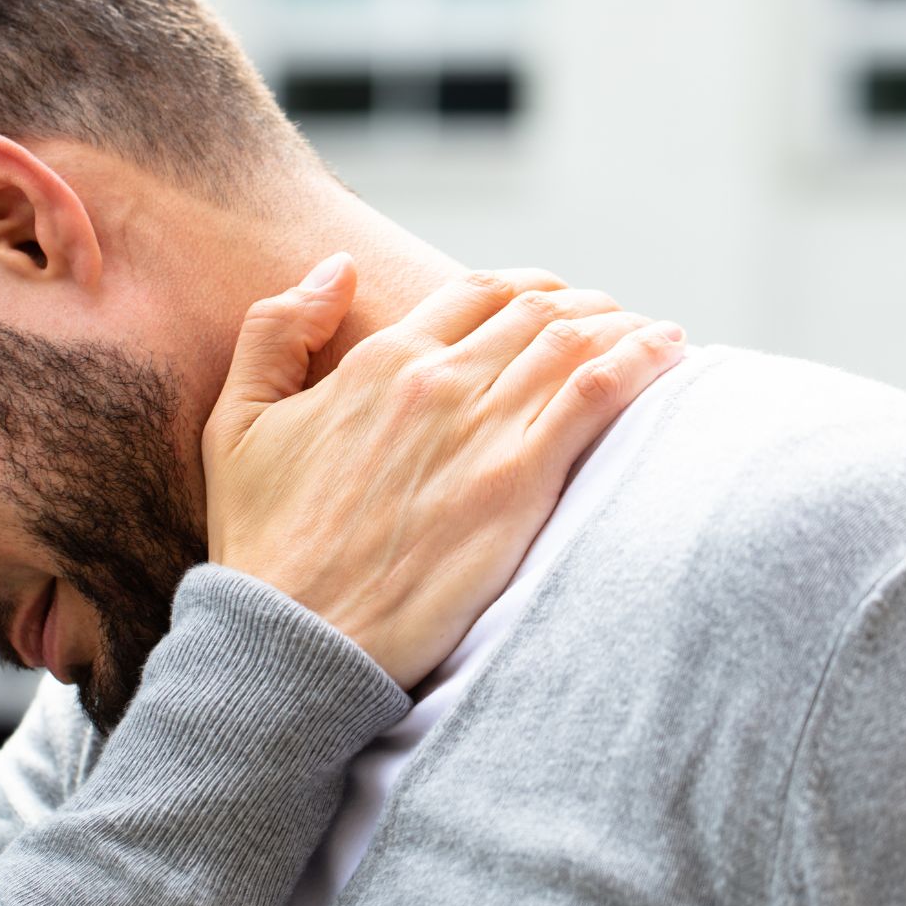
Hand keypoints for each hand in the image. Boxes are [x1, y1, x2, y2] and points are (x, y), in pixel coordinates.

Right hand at [203, 254, 684, 687]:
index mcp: (380, 361)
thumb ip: (276, 332)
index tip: (553, 303)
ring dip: (623, 324)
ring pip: (576, 340)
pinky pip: (597, 394)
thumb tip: (336, 267)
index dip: (526, 289)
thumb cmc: (263, 544)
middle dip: (585, 304)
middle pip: (537, 310)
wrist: (294, 637)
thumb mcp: (236, 423)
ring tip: (654, 335)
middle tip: (613, 322)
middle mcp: (436, 382)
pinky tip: (669, 353)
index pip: (476, 292)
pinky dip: (641, 360)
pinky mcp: (518, 485)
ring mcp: (481, 430)